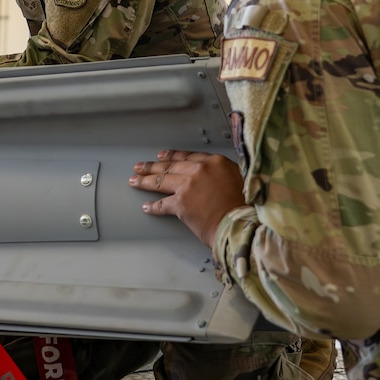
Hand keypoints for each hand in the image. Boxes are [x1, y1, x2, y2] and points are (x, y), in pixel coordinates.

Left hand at [130, 149, 245, 245]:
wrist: (239, 224)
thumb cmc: (244, 206)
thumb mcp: (239, 179)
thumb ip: (223, 173)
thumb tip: (214, 176)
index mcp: (215, 162)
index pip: (188, 156)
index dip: (173, 156)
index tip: (163, 155)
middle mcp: (199, 170)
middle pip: (171, 166)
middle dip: (153, 166)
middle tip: (141, 166)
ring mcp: (188, 186)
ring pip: (161, 181)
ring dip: (145, 181)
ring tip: (135, 180)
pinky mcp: (181, 204)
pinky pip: (163, 204)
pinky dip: (153, 207)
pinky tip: (146, 207)